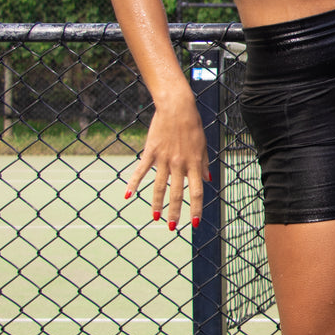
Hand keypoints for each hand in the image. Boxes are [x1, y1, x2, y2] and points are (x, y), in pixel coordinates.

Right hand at [124, 91, 208, 231]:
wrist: (177, 108)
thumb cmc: (192, 126)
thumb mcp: (203, 146)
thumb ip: (204, 164)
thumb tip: (208, 179)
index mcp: (194, 164)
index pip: (196, 192)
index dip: (196, 208)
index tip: (195, 223)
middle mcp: (179, 164)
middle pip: (177, 193)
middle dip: (175, 212)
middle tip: (172, 227)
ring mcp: (164, 159)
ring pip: (159, 186)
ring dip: (157, 204)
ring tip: (156, 218)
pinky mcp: (151, 152)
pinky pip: (141, 171)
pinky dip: (133, 183)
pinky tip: (127, 195)